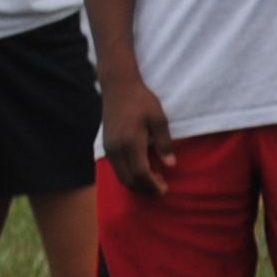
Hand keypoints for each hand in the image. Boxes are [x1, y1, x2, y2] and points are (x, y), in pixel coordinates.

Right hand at [101, 75, 174, 196]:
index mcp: (130, 142)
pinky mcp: (106, 146)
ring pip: (120, 176)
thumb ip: (164, 143)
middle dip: (145, 188)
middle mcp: (116, 148)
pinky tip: (142, 171)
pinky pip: (116, 168)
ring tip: (154, 180)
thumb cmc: (142, 101)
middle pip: (128, 180)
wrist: (118, 87)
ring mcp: (108, 148)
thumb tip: (171, 165)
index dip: (152, 185)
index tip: (165, 189)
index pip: (140, 173)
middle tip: (162, 188)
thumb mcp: (159, 119)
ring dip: (137, 183)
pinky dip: (129, 175)